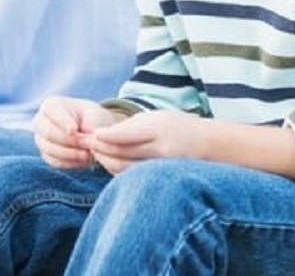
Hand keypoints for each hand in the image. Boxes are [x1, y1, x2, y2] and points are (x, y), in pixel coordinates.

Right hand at [33, 96, 121, 168]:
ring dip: (70, 153)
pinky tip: (84, 160)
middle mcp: (41, 121)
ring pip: (49, 149)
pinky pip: (54, 161)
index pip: (51, 111)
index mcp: (51, 105)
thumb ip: (90, 123)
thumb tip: (86, 136)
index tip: (75, 130)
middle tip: (86, 144)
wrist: (93, 132)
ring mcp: (41, 139)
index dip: (62, 121)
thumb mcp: (95, 115)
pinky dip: (70, 162)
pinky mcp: (46, 155)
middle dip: (68, 140)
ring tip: (88, 153)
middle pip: (47, 132)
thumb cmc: (93, 118)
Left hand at [87, 110, 208, 174]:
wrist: (207, 145)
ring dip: (105, 161)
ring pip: (123, 168)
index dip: (104, 136)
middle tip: (87, 143)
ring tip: (96, 152)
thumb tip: (103, 134)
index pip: (124, 135)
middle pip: (121, 153)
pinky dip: (116, 170)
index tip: (92, 134)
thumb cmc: (178, 126)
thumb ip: (132, 125)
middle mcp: (159, 149)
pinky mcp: (159, 177)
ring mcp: (160, 166)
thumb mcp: (157, 117)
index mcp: (158, 129)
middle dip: (100, 149)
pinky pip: (131, 175)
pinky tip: (110, 162)